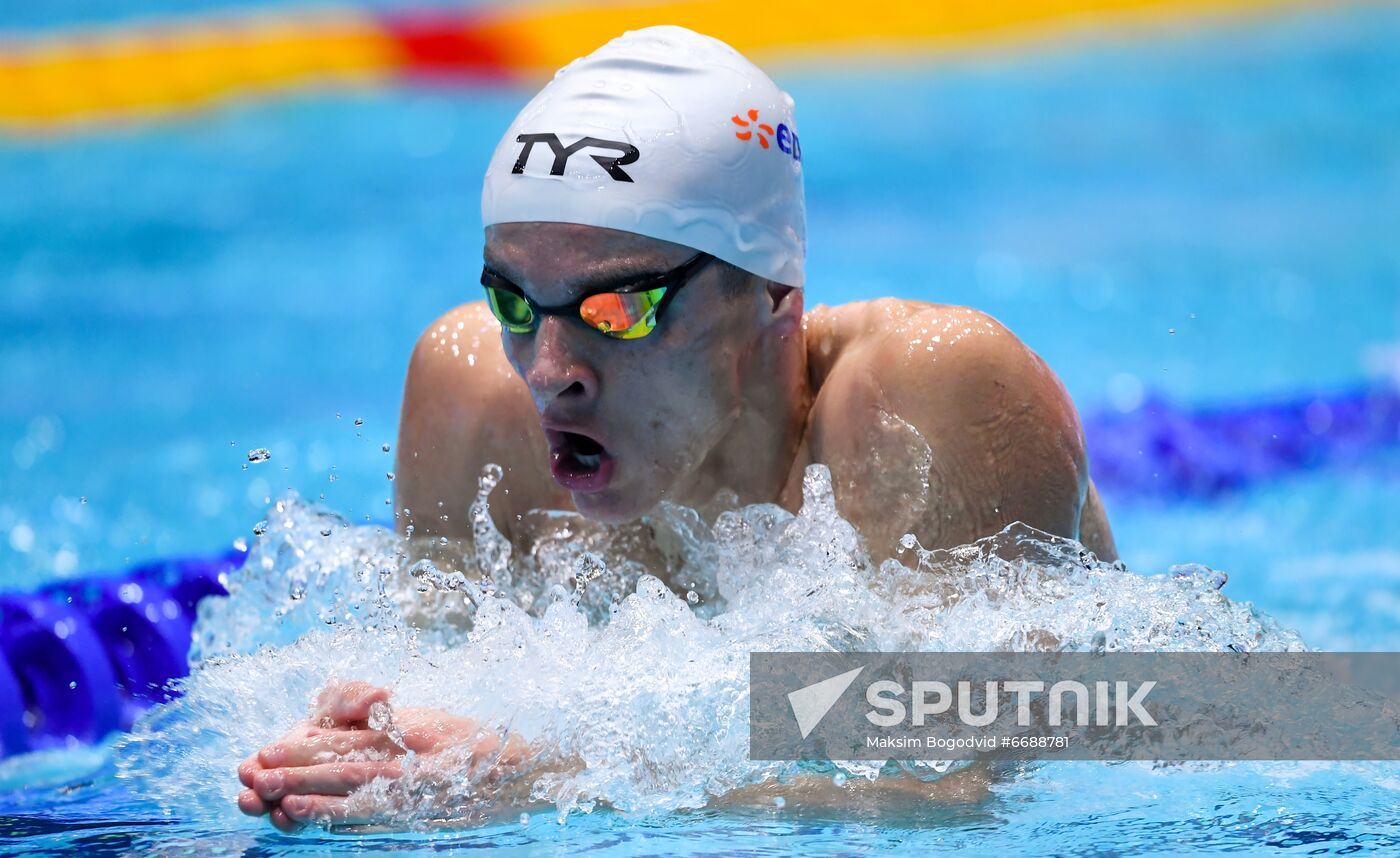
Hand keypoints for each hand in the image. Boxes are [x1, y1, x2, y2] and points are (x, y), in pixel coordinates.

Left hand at [236, 681, 526, 831]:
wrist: (527, 774)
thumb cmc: (470, 745)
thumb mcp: (428, 721)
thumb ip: (378, 715)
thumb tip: (345, 716)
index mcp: (412, 725)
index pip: (351, 732)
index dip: (306, 742)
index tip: (268, 748)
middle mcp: (413, 753)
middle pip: (343, 758)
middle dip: (294, 767)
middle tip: (252, 772)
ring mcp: (416, 784)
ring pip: (350, 785)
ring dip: (306, 790)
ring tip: (268, 794)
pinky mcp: (418, 809)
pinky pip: (368, 811)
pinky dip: (332, 812)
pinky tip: (304, 813)